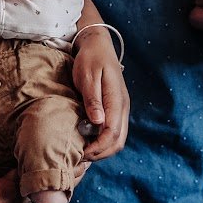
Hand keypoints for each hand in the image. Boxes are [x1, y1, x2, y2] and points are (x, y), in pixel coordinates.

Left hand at [73, 26, 128, 160]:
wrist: (98, 45)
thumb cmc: (90, 59)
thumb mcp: (87, 75)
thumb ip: (92, 98)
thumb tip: (98, 122)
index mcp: (117, 100)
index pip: (113, 133)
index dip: (98, 147)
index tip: (82, 153)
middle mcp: (122, 107)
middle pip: (118, 141)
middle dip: (101, 153)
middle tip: (80, 157)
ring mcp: (121, 109)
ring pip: (117, 139)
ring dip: (102, 150)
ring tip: (82, 151)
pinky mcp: (115, 109)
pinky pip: (113, 132)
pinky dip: (102, 142)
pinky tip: (87, 141)